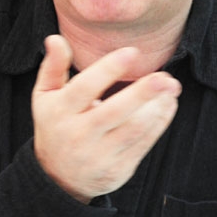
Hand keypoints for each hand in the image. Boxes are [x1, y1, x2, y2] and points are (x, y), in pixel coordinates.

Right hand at [31, 35, 181, 202]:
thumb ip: (53, 67)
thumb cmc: (56, 126)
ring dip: (157, 108)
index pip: (84, 88)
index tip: (132, 52)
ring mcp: (99, 155)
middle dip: (143, 93)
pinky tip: (168, 105)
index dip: (108, 70)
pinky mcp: (117, 170)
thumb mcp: (45, 97)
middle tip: (165, 77)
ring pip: (134, 130)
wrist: (58, 178)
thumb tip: (55, 38)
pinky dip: (160, 123)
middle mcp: (78, 134)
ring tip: (171, 87)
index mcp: (60, 112)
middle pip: (114, 112)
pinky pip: (143, 144)